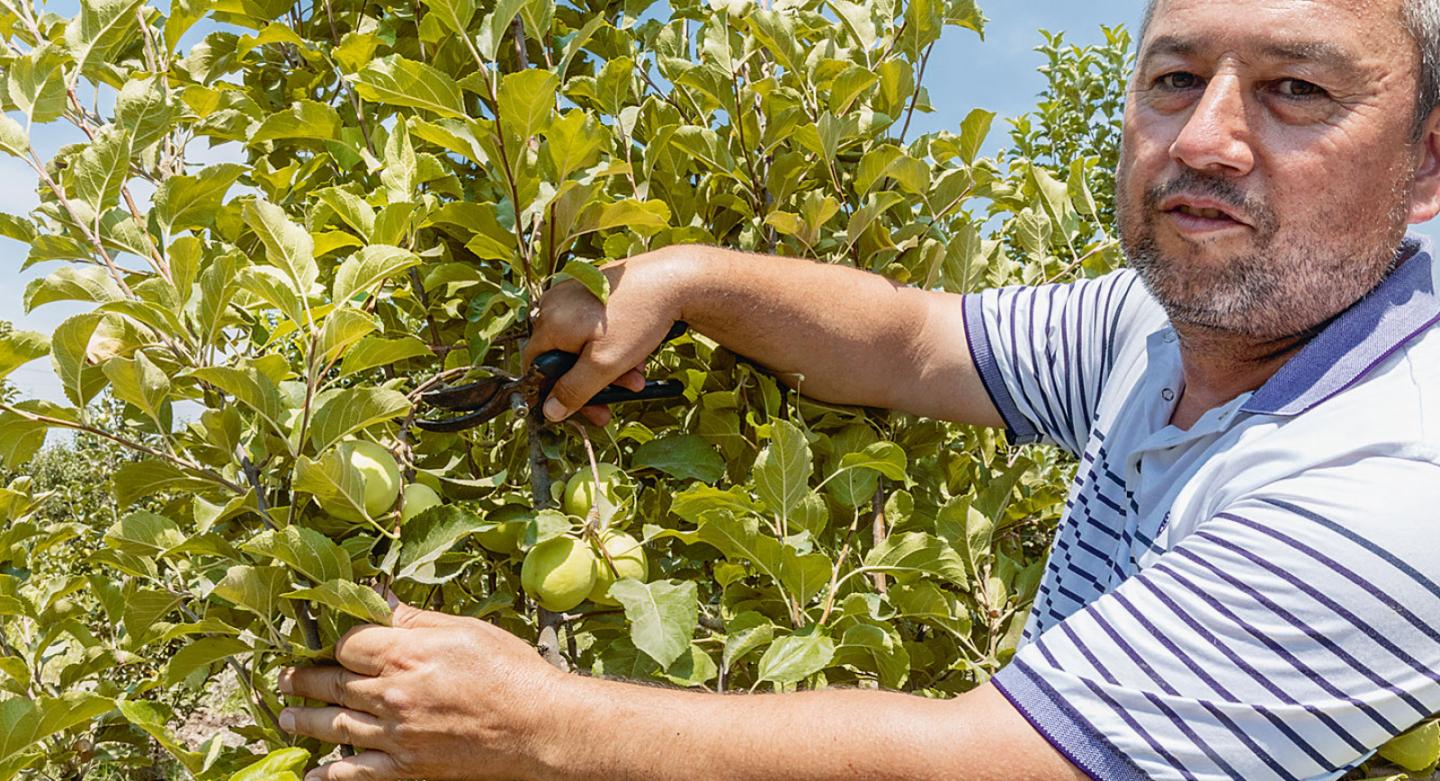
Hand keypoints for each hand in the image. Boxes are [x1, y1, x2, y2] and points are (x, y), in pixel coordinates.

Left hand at [277, 601, 562, 780]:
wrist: (539, 728)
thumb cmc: (510, 672)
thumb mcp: (466, 630)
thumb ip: (416, 619)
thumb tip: (380, 599)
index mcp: (406, 654)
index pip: (347, 643)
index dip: (334, 639)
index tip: (324, 639)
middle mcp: (392, 696)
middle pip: (332, 683)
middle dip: (303, 679)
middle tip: (285, 678)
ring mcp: (396, 736)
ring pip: (334, 727)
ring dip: (304, 720)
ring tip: (287, 716)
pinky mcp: (407, 768)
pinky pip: (355, 774)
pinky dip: (328, 775)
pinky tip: (312, 774)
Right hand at [522, 249, 689, 425]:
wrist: (673, 279)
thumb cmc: (637, 318)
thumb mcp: (604, 365)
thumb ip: (574, 391)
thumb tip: (549, 411)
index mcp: (550, 323)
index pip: (535, 367)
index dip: (553, 392)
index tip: (577, 409)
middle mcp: (554, 305)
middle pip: (562, 358)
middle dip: (590, 384)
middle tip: (611, 405)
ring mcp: (573, 296)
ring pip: (581, 346)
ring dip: (607, 369)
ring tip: (636, 378)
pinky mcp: (592, 291)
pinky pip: (592, 329)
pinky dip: (610, 347)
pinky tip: (635, 355)